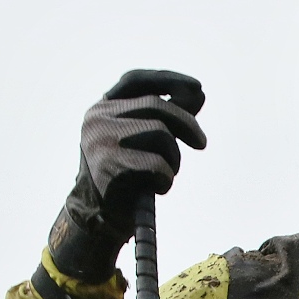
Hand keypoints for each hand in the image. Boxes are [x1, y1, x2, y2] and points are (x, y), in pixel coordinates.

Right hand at [47, 70, 206, 282]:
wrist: (99, 218)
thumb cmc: (126, 177)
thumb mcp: (143, 142)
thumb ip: (166, 117)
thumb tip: (197, 93)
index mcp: (102, 108)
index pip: (135, 80)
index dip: (168, 80)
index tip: (197, 89)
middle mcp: (97, 118)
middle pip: (156, 106)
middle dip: (187, 123)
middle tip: (202, 143)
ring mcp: (100, 141)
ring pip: (160, 133)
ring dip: (174, 158)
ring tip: (165, 174)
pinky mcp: (108, 166)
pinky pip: (156, 163)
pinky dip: (166, 178)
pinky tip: (157, 187)